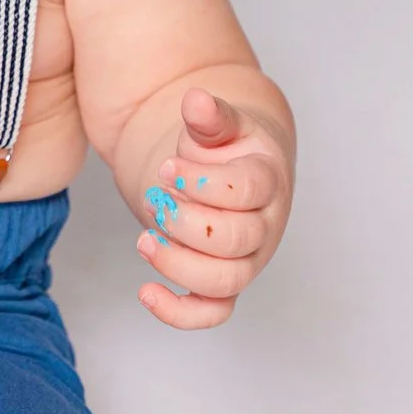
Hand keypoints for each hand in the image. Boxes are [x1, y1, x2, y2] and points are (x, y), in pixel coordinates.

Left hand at [133, 87, 292, 328]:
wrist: (234, 168)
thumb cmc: (224, 147)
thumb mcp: (218, 125)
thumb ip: (209, 117)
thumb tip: (196, 100)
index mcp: (267, 179)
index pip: (248, 190)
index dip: (202, 182)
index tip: (167, 168)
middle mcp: (265, 225)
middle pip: (235, 239)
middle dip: (185, 222)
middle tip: (155, 200)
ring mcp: (247, 258)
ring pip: (225, 281)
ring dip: (179, 265)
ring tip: (145, 239)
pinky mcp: (225, 282)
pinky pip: (213, 313)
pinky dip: (180, 313)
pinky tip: (145, 292)